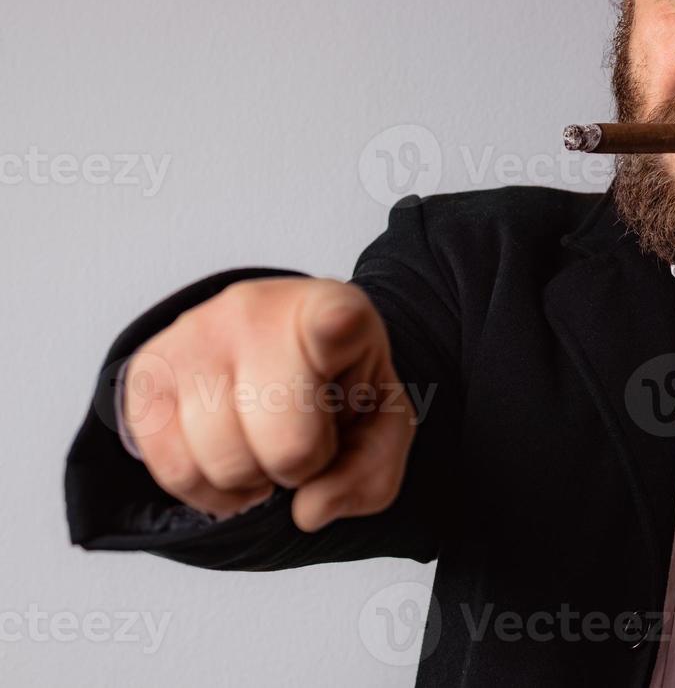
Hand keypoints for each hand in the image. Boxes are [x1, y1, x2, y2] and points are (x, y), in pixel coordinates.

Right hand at [123, 277, 414, 531]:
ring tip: (265, 446)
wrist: (276, 353)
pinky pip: (174, 471)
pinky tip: (231, 459)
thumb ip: (369, 473)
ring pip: (224, 462)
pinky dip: (208, 490)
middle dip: (302, 466)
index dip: (337, 327)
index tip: (340, 323)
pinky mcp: (146, 373)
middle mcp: (257, 311)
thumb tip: (308, 511)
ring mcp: (194, 336)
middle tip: (307, 441)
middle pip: (287, 441)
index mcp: (335, 310)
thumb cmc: (337, 387)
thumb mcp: (382, 425)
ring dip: (252, 481)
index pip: (336, 319)